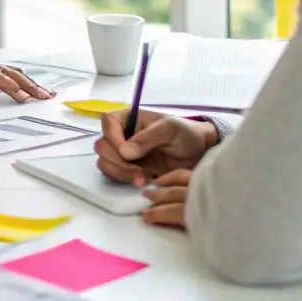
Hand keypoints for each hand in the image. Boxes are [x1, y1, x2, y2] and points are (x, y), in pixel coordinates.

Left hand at [0, 52, 54, 102]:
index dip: (4, 84)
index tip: (17, 92)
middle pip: (9, 75)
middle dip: (25, 86)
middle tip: (38, 97)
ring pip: (15, 74)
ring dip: (31, 84)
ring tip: (45, 94)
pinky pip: (15, 73)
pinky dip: (28, 80)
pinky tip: (39, 87)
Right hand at [93, 109, 215, 217]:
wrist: (198, 154)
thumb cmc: (185, 134)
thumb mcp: (169, 129)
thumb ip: (147, 138)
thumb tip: (124, 152)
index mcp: (128, 118)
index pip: (108, 122)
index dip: (113, 138)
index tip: (128, 153)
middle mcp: (121, 134)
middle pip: (103, 146)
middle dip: (118, 162)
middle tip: (140, 172)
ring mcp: (123, 153)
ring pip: (105, 163)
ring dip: (120, 173)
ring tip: (143, 179)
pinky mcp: (127, 169)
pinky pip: (113, 175)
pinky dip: (124, 180)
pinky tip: (142, 182)